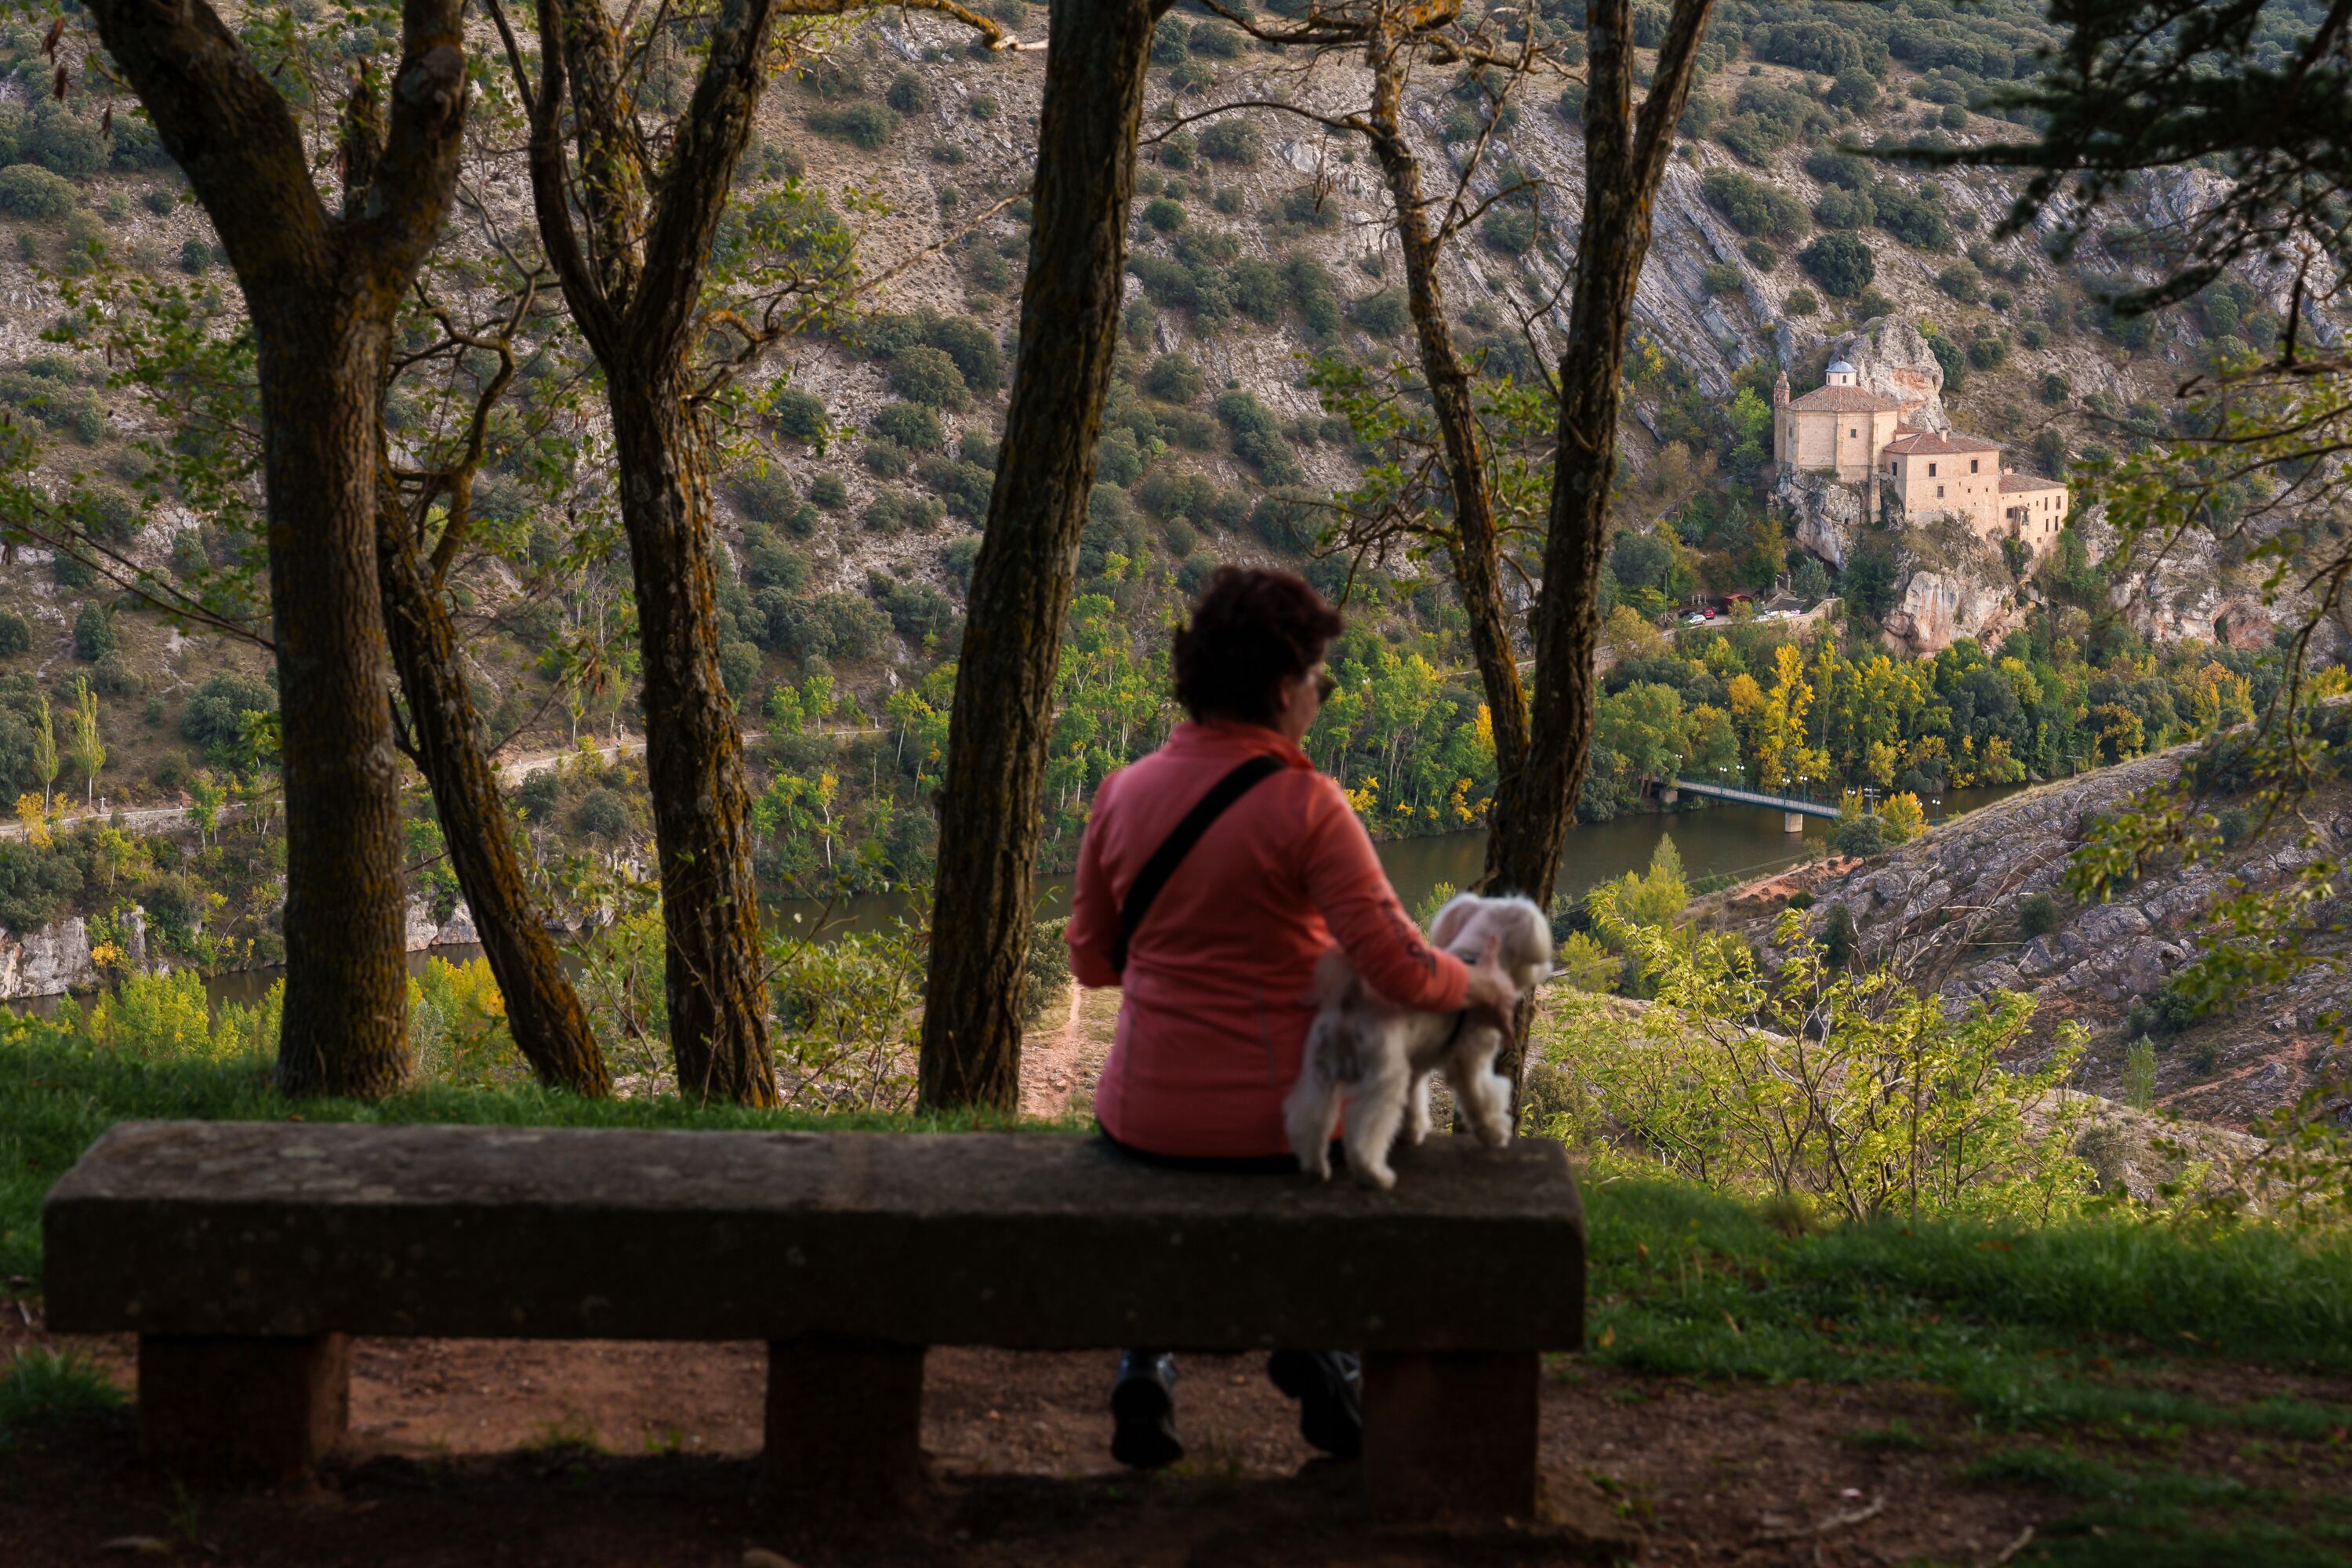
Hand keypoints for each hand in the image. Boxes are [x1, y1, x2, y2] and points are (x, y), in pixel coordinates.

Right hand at [1461, 934, 1518, 1050]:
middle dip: (1502, 1008)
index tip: (1497, 994)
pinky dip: (1508, 1037)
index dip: (1501, 992)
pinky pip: (1506, 1030)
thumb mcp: (1489, 958)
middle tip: (1496, 1010)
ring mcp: (1506, 1010)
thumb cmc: (1485, 973)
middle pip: (1507, 1004)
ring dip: (1503, 1022)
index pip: (1506, 989)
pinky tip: (1508, 1045)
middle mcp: (1509, 998)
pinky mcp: (1502, 1020)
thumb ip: (1491, 946)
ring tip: (1501, 1027)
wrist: (1484, 987)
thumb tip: (1494, 933)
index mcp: (1506, 984)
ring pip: (1506, 1017)